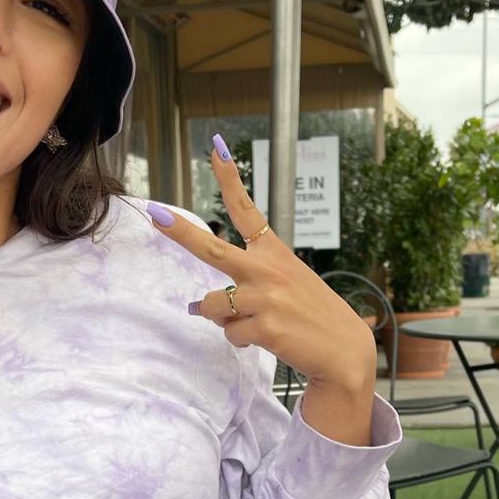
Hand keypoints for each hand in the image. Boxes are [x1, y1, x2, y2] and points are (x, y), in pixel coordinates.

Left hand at [147, 138, 376, 395]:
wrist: (345, 350)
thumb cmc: (312, 315)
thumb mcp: (288, 285)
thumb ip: (244, 289)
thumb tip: (197, 307)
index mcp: (274, 253)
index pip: (247, 211)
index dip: (230, 179)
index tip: (216, 149)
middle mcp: (267, 270)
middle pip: (212, 248)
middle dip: (179, 232)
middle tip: (153, 215)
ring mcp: (266, 298)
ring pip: (212, 307)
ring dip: (224, 320)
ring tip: (255, 323)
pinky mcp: (265, 327)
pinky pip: (231, 335)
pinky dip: (242, 341)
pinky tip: (268, 338)